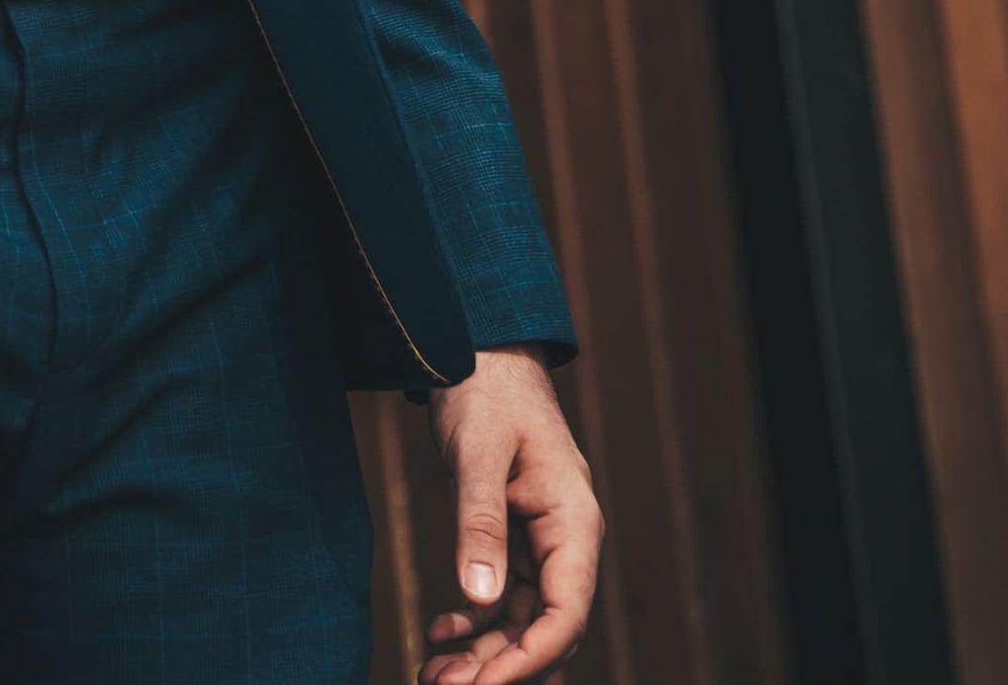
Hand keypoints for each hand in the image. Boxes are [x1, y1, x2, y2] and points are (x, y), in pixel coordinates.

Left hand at [421, 344, 600, 682]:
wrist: (480, 354)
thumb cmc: (486, 394)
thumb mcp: (478, 455)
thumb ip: (479, 523)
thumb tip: (481, 598)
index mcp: (574, 524)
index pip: (567, 614)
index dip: (530, 659)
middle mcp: (566, 542)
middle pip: (545, 628)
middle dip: (500, 666)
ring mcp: (541, 543)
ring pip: (522, 620)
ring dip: (483, 652)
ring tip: (434, 673)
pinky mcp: (514, 538)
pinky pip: (504, 597)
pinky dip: (474, 620)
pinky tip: (440, 631)